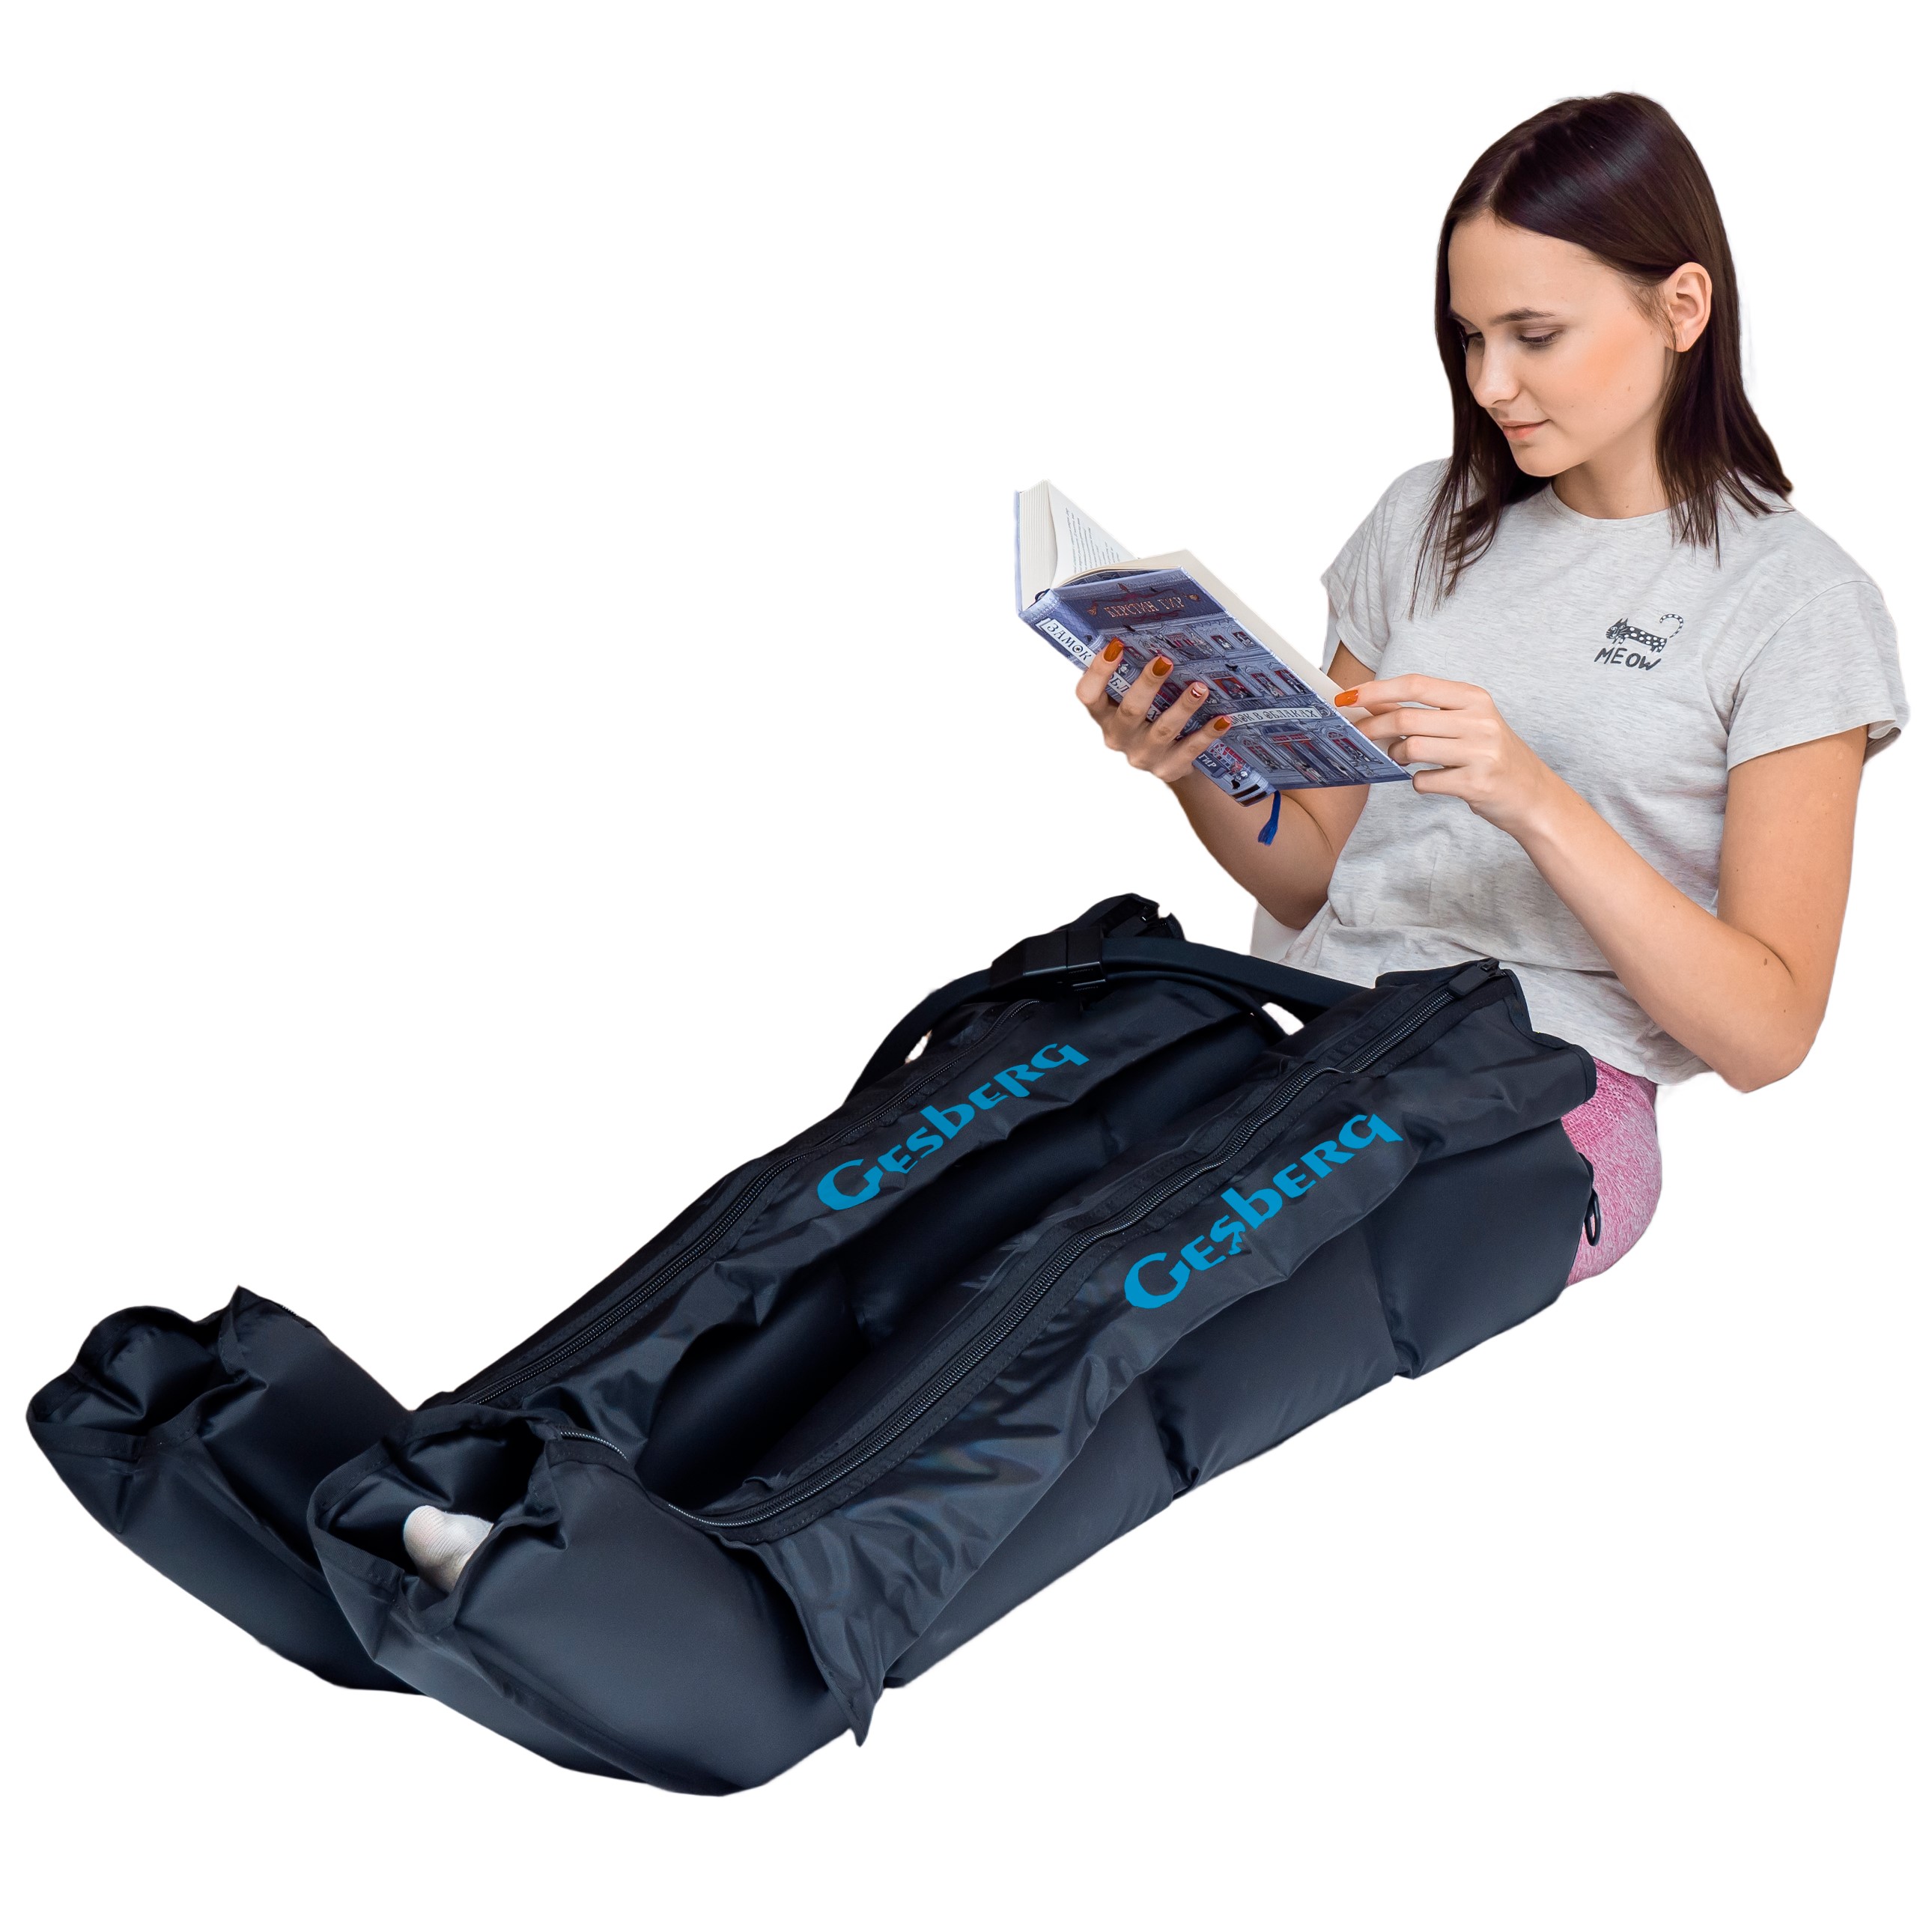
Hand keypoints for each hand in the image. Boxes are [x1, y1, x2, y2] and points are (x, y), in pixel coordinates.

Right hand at [1074, 638, 1232, 783]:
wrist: (1169, 763)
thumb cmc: (1149, 721)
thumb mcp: (1135, 701)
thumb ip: (1134, 677)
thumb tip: (1151, 636)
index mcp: (1105, 715)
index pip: (1088, 695)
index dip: (1098, 672)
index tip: (1115, 646)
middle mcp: (1119, 737)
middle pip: (1130, 711)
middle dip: (1148, 684)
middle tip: (1165, 661)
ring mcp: (1143, 755)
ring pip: (1164, 729)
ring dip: (1183, 706)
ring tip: (1200, 687)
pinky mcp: (1168, 768)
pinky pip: (1191, 749)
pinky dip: (1208, 733)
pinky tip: (1223, 719)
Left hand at [1335, 673, 1559, 836]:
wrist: (1532, 794)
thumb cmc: (1490, 755)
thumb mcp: (1467, 723)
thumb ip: (1427, 713)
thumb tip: (1373, 707)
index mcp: (1474, 698)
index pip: (1416, 684)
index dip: (1376, 690)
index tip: (1347, 698)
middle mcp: (1479, 720)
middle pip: (1406, 717)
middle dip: (1373, 728)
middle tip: (1358, 735)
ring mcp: (1479, 752)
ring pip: (1411, 748)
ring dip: (1396, 756)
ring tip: (1402, 759)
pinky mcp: (1476, 783)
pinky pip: (1424, 781)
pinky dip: (1418, 782)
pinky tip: (1430, 780)